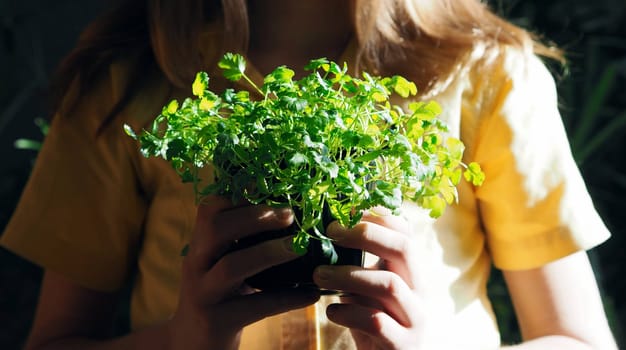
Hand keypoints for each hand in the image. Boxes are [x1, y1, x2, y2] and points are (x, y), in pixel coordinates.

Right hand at [168, 196, 319, 349]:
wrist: (192, 344)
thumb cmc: (220, 296)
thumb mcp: (223, 264)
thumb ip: (245, 241)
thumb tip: (294, 214)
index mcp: (200, 246)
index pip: (210, 209)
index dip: (240, 196)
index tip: (273, 189)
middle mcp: (196, 264)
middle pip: (216, 229)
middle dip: (254, 217)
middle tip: (289, 215)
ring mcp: (204, 293)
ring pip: (232, 266)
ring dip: (269, 253)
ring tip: (299, 247)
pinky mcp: (217, 321)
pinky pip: (255, 306)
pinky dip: (287, 298)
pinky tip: (311, 294)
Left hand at [313, 209, 425, 349]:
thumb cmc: (372, 323)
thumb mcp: (365, 289)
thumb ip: (356, 265)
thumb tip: (323, 232)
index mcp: (410, 271)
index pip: (406, 232)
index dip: (378, 215)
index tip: (346, 210)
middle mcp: (419, 290)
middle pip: (404, 247)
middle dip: (365, 234)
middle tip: (330, 231)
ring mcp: (415, 318)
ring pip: (389, 284)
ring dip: (348, 275)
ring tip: (318, 275)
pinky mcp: (404, 345)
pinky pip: (377, 322)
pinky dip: (349, 313)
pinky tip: (331, 312)